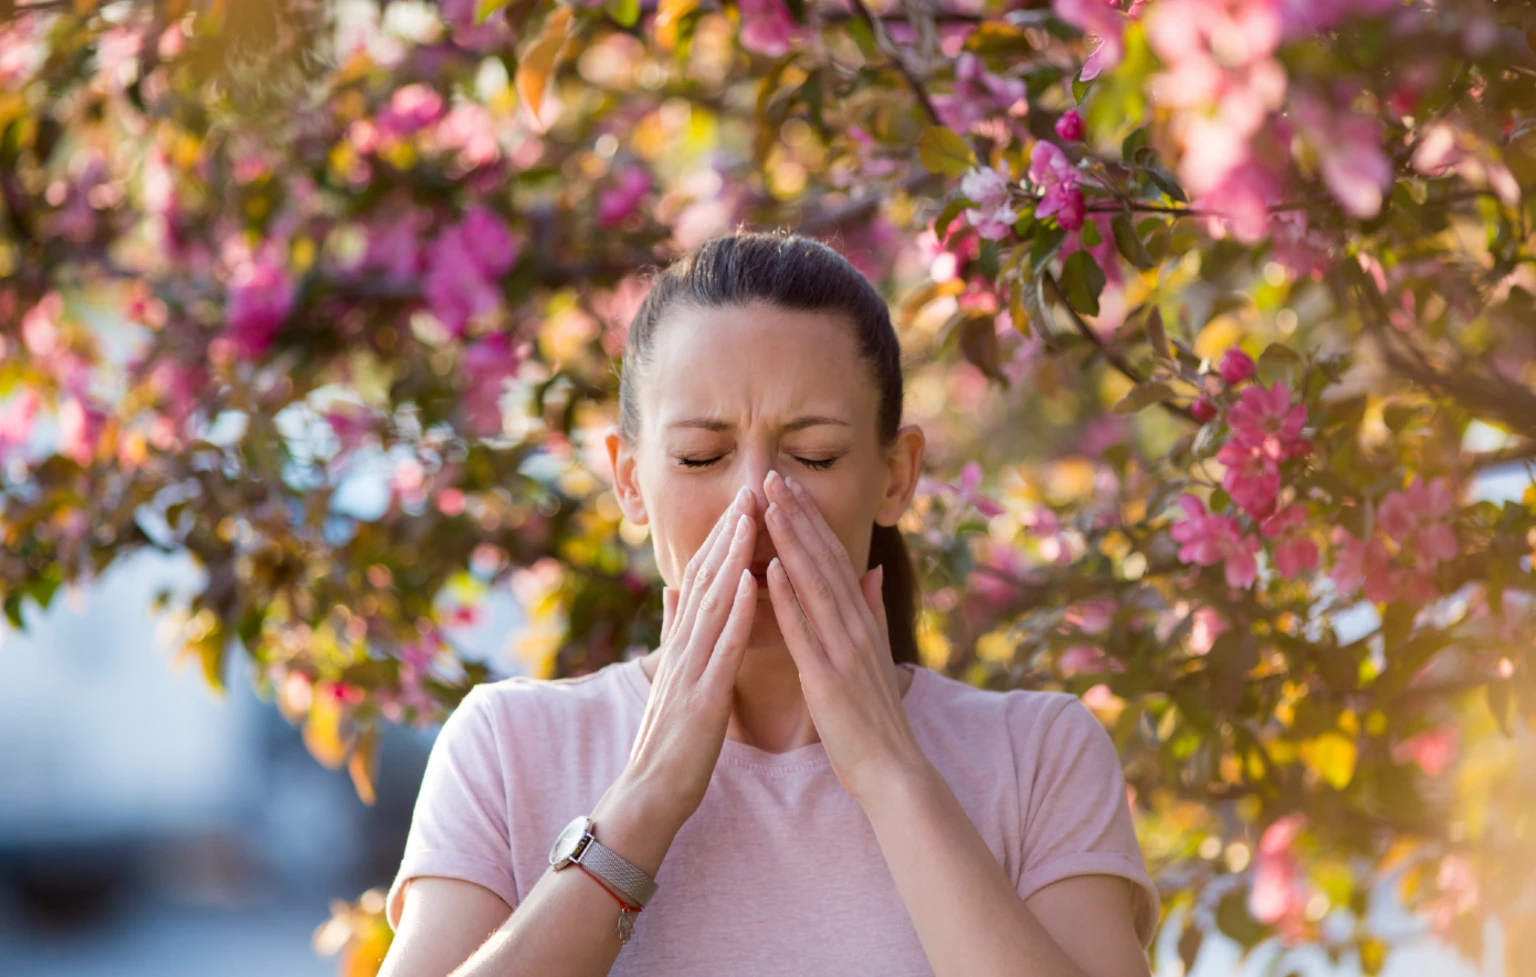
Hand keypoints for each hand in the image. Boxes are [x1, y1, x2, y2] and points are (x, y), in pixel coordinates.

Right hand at [623, 485, 759, 827]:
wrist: (649, 796)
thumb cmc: (670, 741)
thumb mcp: (673, 677)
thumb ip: (674, 632)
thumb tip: (674, 589)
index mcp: (683, 645)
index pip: (703, 580)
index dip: (722, 538)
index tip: (743, 501)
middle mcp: (683, 649)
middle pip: (706, 580)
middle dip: (728, 533)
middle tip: (749, 489)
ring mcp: (690, 671)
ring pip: (712, 603)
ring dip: (732, 557)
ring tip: (750, 517)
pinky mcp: (702, 698)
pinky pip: (721, 648)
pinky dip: (736, 611)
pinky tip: (751, 581)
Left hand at [760, 469, 926, 804]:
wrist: (893, 771)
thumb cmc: (875, 718)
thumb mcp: (875, 654)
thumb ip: (871, 610)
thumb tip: (869, 570)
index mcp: (861, 621)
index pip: (833, 558)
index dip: (810, 519)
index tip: (788, 485)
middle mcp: (855, 626)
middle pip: (823, 560)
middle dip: (797, 515)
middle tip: (771, 475)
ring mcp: (843, 650)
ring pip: (813, 584)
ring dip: (790, 541)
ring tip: (769, 504)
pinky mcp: (827, 678)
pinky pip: (804, 631)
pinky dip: (788, 598)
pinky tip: (769, 569)